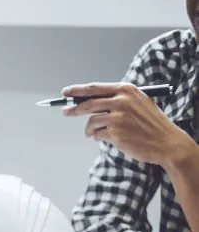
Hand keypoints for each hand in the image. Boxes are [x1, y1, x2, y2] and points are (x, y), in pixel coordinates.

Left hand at [61, 82, 192, 166]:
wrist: (166, 142)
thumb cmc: (150, 123)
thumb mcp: (137, 103)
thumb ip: (117, 99)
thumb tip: (88, 101)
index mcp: (126, 90)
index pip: (95, 88)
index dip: (77, 90)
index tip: (65, 92)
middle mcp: (122, 101)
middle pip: (88, 104)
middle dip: (73, 109)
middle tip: (65, 112)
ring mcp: (118, 118)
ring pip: (91, 121)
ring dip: (89, 129)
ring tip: (92, 133)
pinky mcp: (116, 134)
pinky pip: (97, 135)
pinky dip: (97, 137)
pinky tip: (105, 138)